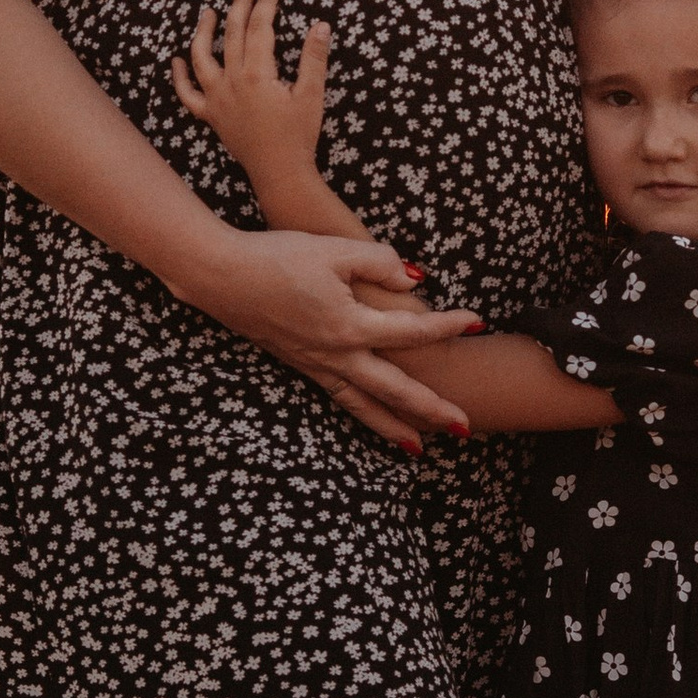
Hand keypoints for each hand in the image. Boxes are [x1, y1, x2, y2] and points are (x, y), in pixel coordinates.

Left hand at [173, 0, 332, 196]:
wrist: (280, 173)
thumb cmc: (298, 136)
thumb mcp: (312, 95)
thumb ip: (313, 58)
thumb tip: (320, 25)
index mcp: (256, 73)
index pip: (260, 26)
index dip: (266, 2)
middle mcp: (231, 82)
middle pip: (232, 32)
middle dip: (241, 3)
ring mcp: (217, 99)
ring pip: (201, 57)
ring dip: (203, 31)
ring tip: (208, 12)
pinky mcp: (211, 116)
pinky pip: (188, 94)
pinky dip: (179, 76)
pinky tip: (177, 60)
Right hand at [185, 225, 478, 452]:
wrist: (220, 275)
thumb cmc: (277, 255)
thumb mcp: (334, 249)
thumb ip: (380, 262)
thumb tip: (415, 281)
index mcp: (349, 324)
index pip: (412, 332)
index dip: (448, 326)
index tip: (477, 322)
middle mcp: (336, 353)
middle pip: (395, 390)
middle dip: (432, 409)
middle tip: (466, 427)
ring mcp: (315, 363)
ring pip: (363, 405)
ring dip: (394, 428)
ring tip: (421, 448)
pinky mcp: (299, 364)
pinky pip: (339, 398)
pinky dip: (361, 414)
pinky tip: (370, 418)